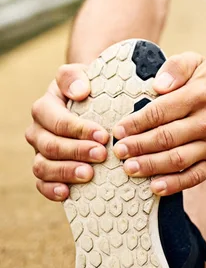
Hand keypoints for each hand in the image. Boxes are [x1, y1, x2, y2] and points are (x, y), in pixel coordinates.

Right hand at [25, 65, 108, 201]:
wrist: (90, 98)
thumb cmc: (88, 86)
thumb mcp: (82, 74)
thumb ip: (75, 77)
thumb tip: (79, 91)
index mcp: (45, 107)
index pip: (57, 120)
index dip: (79, 130)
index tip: (103, 135)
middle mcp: (39, 131)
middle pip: (50, 145)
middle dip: (77, 152)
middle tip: (102, 155)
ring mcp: (40, 152)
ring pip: (43, 166)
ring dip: (66, 172)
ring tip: (89, 174)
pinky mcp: (46, 168)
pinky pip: (41, 183)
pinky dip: (51, 190)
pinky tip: (67, 193)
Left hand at [111, 52, 205, 195]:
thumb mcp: (196, 62)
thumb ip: (176, 68)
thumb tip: (158, 86)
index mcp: (201, 95)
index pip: (162, 111)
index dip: (137, 122)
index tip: (119, 130)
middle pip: (167, 137)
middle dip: (138, 146)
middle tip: (118, 151)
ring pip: (178, 159)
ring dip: (150, 166)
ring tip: (129, 168)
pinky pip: (194, 176)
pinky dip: (174, 184)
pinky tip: (154, 187)